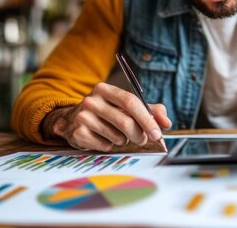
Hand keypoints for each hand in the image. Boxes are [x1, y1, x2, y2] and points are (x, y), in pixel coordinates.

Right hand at [42, 82, 171, 150]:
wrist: (71, 121)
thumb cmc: (105, 113)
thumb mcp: (124, 106)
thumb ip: (149, 111)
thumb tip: (166, 122)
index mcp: (105, 90)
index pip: (130, 101)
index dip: (147, 119)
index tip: (158, 133)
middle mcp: (92, 100)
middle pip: (125, 121)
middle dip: (139, 134)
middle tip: (143, 140)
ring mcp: (83, 117)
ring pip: (117, 136)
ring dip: (124, 140)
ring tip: (118, 135)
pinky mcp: (78, 133)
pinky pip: (105, 145)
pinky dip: (110, 146)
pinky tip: (104, 139)